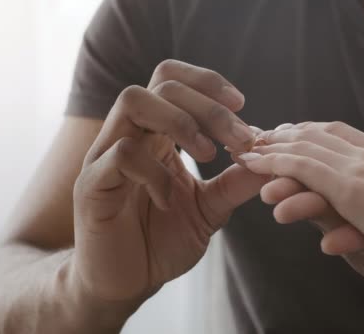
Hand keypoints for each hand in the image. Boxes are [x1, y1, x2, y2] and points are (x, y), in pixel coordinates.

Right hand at [71, 60, 267, 317]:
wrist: (126, 283)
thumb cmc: (161, 241)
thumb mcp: (209, 208)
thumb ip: (236, 183)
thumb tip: (271, 159)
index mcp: (155, 135)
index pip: (173, 79)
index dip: (208, 82)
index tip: (241, 105)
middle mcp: (129, 136)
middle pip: (162, 84)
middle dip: (209, 107)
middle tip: (239, 140)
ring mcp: (106, 157)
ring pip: (134, 102)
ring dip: (180, 122)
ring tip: (208, 157)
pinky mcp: (92, 185)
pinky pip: (122, 154)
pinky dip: (155, 173)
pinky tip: (168, 200)